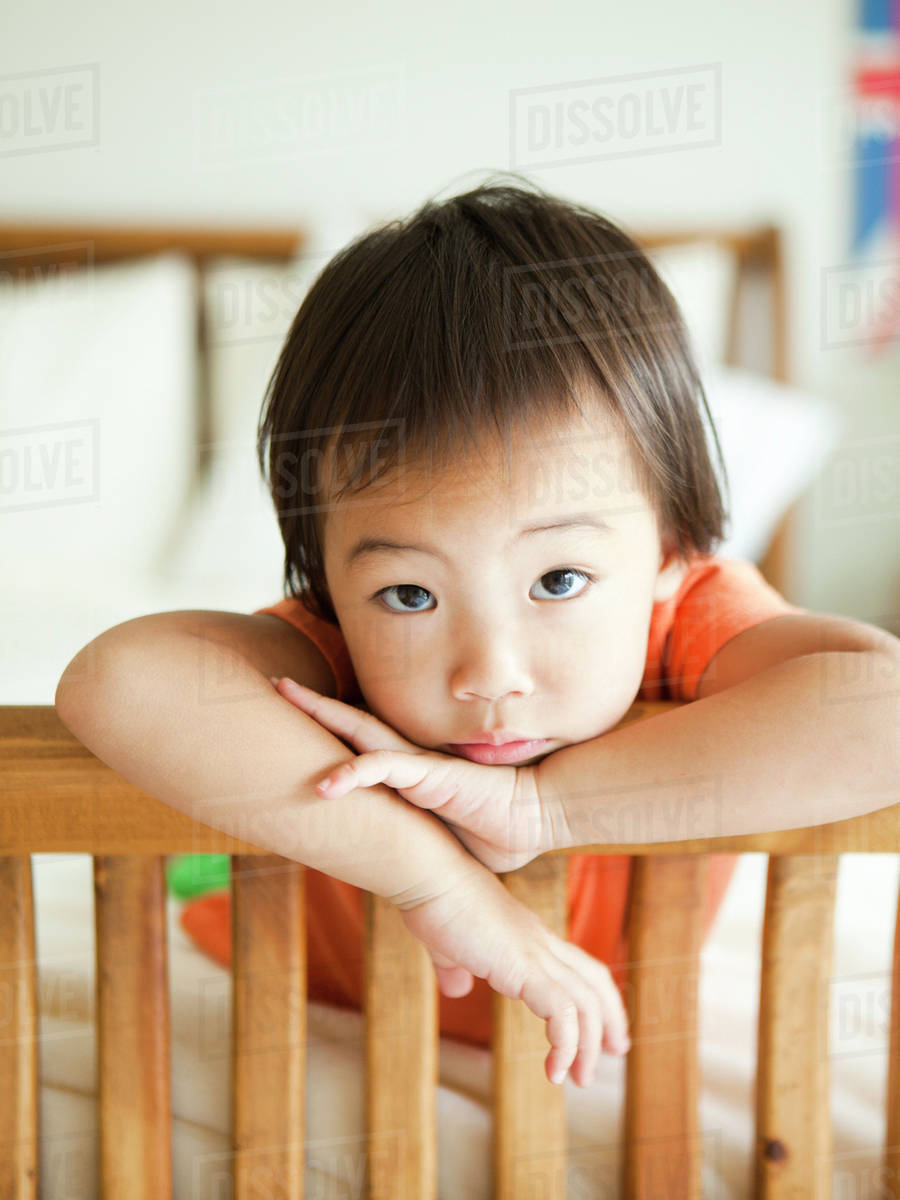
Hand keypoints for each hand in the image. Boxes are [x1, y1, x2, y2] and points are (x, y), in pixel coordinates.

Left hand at [269, 676, 548, 872]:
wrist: (534, 819)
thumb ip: (423, 845)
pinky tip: (324, 786)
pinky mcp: (428, 775)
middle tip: (278, 682)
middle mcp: (409, 760)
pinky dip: (352, 774)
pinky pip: (383, 768)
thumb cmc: (501, 831)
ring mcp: (417, 763)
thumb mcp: (448, 841)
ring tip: (285, 691)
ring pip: (360, 730)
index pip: (364, 744)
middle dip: (314, 702)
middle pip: (353, 722)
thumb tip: (414, 872)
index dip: (332, 728)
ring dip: (320, 710)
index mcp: (411, 773)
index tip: (301, 719)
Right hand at [395, 864, 630, 1086]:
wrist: (428, 875)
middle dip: (609, 1020)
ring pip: (585, 1003)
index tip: (601, 1029)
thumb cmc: (432, 900)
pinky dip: (565, 1044)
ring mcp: (535, 952)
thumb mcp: (448, 943)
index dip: (596, 997)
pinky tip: (552, 1070)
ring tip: (578, 1079)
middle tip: (614, 1053)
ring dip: (588, 1046)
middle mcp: (540, 942)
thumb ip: (455, 966)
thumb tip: (456, 989)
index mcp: (528, 936)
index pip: (578, 966)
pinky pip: (561, 1012)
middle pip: (595, 982)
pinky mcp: (522, 966)